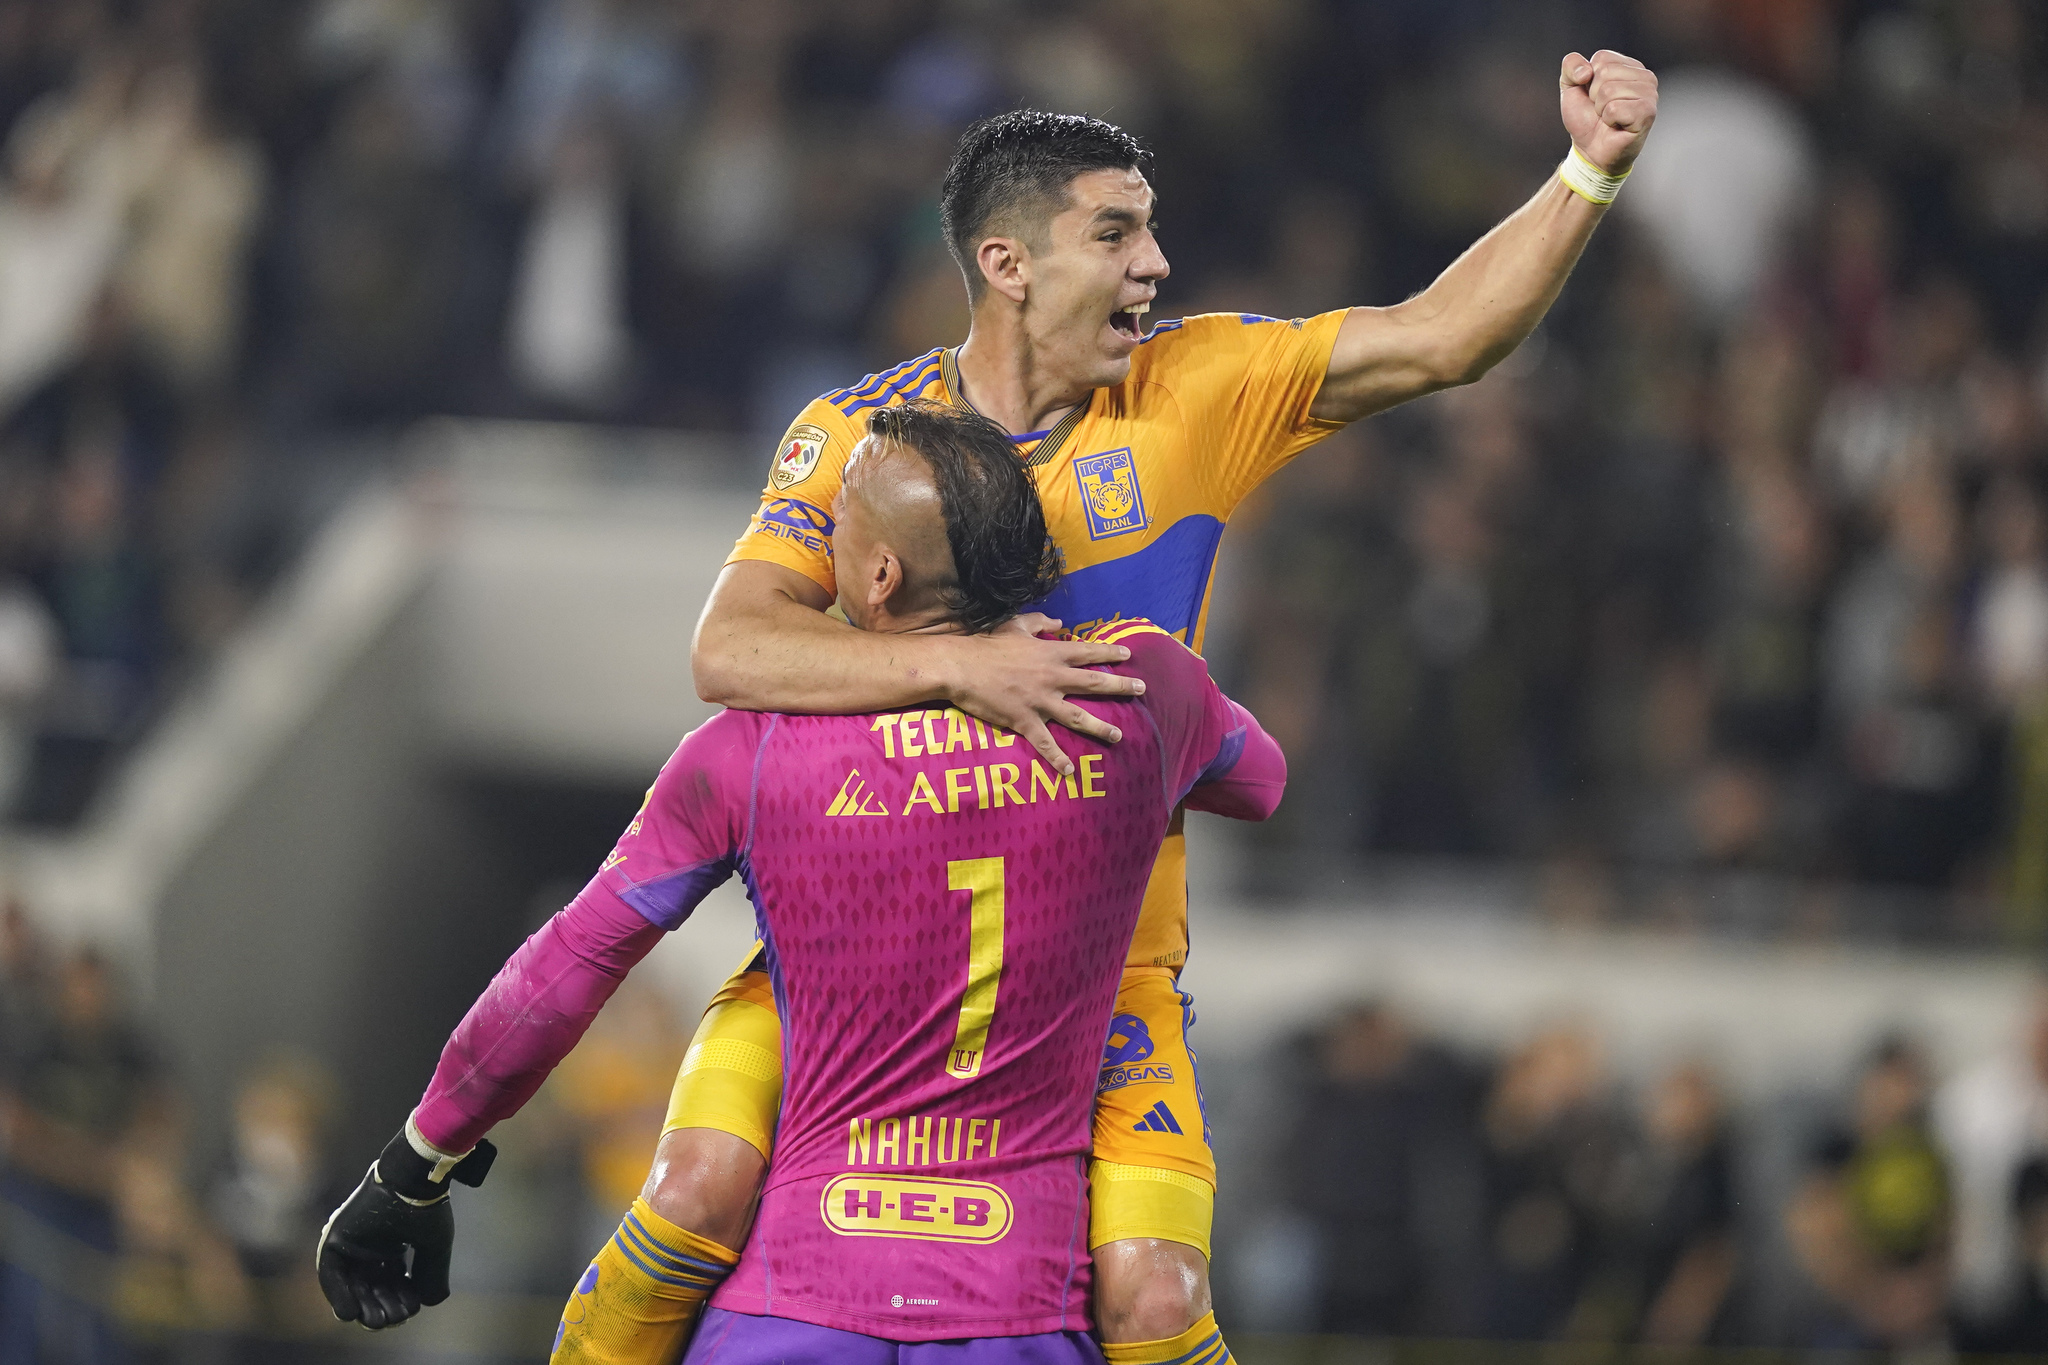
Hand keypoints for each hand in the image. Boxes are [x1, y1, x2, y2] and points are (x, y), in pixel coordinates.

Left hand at [315, 1128, 493, 1328]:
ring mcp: (353, 1242)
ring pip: (352, 1285)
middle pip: (372, 1287)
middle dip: (383, 1306)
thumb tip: (429, 1302)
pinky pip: (331, 1274)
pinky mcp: (336, 1238)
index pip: (393, 1282)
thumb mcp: (434, 1246)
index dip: (402, 1299)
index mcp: (393, 1245)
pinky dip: (338, 1294)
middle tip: (393, 1318)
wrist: (415, 1176)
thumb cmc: (426, 1205)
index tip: (411, 1309)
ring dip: (362, 1306)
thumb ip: (431, 1274)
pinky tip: (350, 1313)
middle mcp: (370, 1246)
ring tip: (376, 1319)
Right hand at [947, 614, 1144, 774]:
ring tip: (1118, 735)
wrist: (962, 667)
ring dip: (1100, 727)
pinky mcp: (1025, 721)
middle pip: (1094, 683)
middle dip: (1121, 687)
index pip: (1088, 652)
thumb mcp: (1016, 626)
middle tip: (1141, 689)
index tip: (1129, 656)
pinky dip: (1057, 758)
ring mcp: (1040, 701)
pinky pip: (1045, 743)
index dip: (1110, 653)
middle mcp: (1052, 678)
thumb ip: (1040, 622)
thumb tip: (1058, 621)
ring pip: (1077, 717)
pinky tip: (1070, 771)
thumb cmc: (987, 644)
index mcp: (1051, 653)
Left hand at [1559, 50, 1656, 174]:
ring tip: (1609, 118)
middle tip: (1602, 110)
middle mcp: (1645, 76)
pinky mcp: (1647, 112)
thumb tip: (1586, 71)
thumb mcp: (1570, 87)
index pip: (1601, 58)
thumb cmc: (1585, 119)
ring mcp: (1650, 94)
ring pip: (1608, 91)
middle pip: (1604, 74)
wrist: (1591, 150)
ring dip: (1601, 110)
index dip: (1588, 80)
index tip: (1594, 97)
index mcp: (1629, 65)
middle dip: (1594, 96)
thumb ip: (1571, 66)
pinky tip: (1617, 125)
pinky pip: (1614, 108)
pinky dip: (1608, 120)